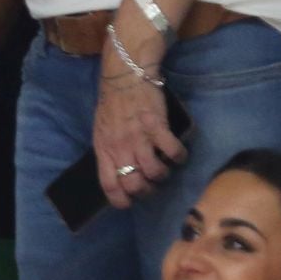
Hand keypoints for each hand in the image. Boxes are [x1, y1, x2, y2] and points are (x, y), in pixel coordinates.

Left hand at [92, 70, 186, 208]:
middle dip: (146, 190)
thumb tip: (119, 172)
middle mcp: (120, 147)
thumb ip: (109, 151)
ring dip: (163, 174)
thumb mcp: (102, 130)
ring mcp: (139, 138)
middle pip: (134, 184)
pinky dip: (179, 157)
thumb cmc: (112, 104)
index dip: (120, 200)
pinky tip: (178, 154)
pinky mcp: (157, 126)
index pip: (109, 185)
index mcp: (104, 149)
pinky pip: (172, 152)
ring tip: (165, 166)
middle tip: (152, 183)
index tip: (130, 203)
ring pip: (155, 172)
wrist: (124, 76)